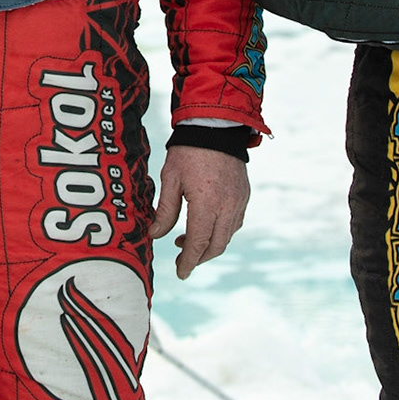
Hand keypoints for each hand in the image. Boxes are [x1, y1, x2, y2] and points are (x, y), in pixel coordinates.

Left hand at [150, 145, 250, 278]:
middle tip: (182, 261)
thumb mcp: (170, 179)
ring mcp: (239, 201)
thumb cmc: (188, 151)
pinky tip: (207, 226)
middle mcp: (227, 206)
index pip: (198, 242)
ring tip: (188, 241)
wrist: (215, 126)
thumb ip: (165, 211)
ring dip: (210, 245)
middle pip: (216, 245)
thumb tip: (155, 235)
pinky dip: (221, 232)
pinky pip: (235, 222)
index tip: (180, 272)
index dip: (188, 261)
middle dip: (199, 258)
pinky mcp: (244, 195)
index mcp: (206, 203)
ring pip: (228, 236)